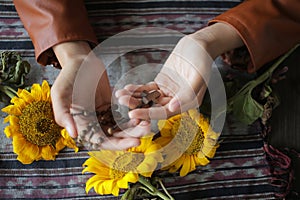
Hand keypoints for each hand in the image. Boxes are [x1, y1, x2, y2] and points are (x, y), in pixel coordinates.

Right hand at [51, 41, 150, 149]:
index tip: (134, 143)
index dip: (118, 145)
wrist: (80, 61)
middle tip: (146, 132)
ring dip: (135, 126)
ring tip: (147, 123)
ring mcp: (104, 115)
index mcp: (81, 126)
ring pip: (122, 126)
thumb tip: (73, 135)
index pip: (101, 142)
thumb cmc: (67, 76)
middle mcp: (94, 124)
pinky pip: (125, 113)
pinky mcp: (112, 106)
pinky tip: (144, 111)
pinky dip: (134, 114)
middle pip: (115, 136)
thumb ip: (63, 114)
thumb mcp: (60, 94)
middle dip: (131, 136)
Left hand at [116, 23, 243, 119]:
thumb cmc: (202, 58)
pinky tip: (127, 88)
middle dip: (137, 105)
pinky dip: (138, 89)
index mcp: (187, 103)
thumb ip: (188, 93)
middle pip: (154, 107)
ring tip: (119, 95)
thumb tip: (172, 108)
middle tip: (121, 101)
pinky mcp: (161, 83)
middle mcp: (177, 101)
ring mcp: (168, 92)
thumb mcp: (199, 75)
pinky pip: (148, 89)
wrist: (198, 45)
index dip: (148, 115)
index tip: (132, 114)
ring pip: (149, 99)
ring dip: (134, 98)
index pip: (165, 113)